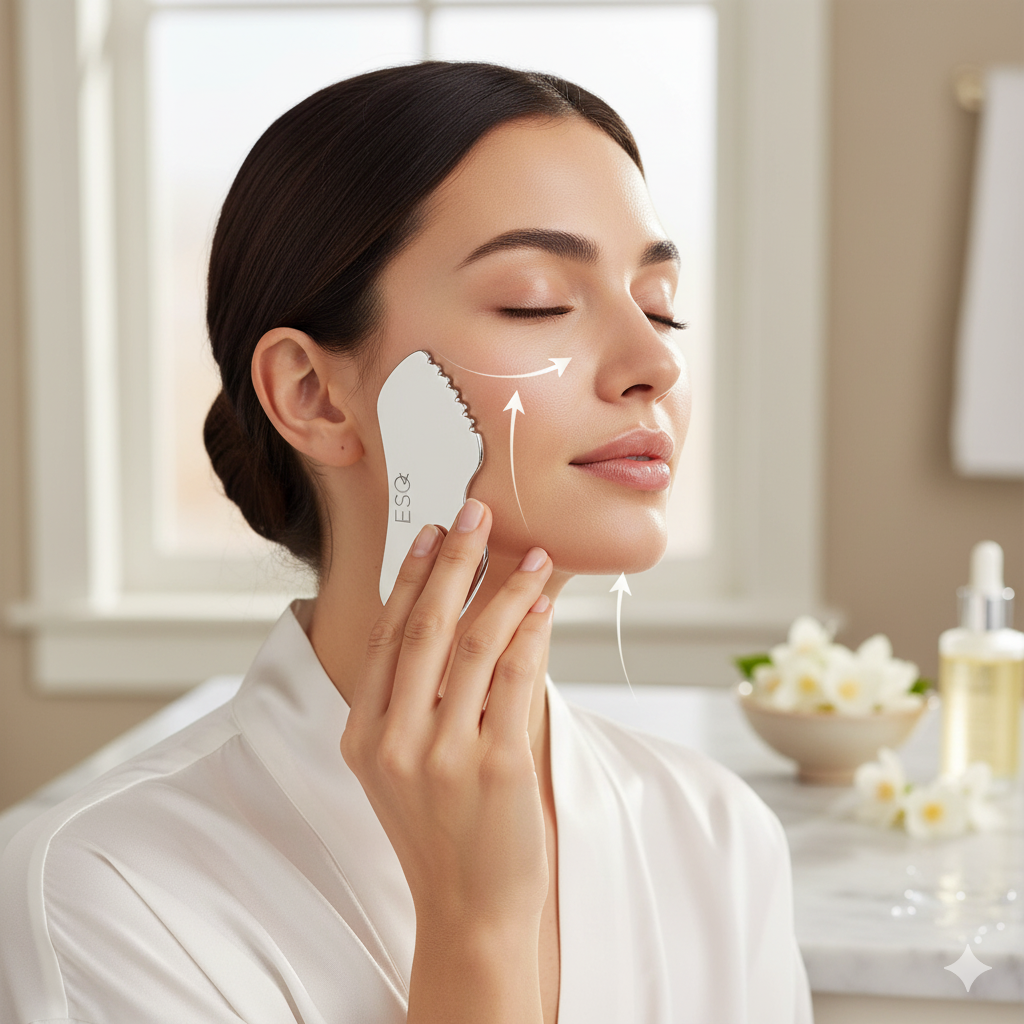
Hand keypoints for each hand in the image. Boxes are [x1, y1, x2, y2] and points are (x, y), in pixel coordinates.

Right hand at [341, 497, 553, 934]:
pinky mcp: (497, 764)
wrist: (470, 911)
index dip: (411, 577)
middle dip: (453, 560)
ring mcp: (443, 754)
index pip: (388, 636)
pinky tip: (544, 603)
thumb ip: (415, 700)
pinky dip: (531, 630)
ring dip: (506, 588)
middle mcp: (394, 740)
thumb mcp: (402, 768)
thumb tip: (459, 616)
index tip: (430, 533)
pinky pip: (517, 676)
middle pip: (426, 626)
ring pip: (476, 643)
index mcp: (363, 736)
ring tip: (531, 555)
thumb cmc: (441, 833)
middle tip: (475, 512)